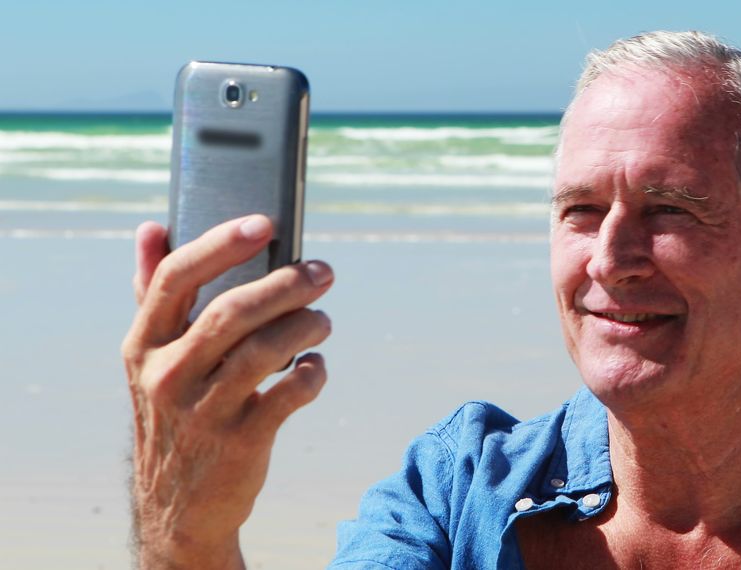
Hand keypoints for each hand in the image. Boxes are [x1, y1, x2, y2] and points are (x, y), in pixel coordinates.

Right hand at [121, 215, 332, 568]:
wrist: (179, 505)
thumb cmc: (175, 410)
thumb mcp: (151, 357)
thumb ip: (152, 292)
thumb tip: (150, 227)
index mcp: (143, 344)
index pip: (176, 278)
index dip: (221, 244)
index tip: (265, 222)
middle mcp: (167, 375)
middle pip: (231, 312)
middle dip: (286, 284)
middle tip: (323, 273)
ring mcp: (203, 412)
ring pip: (264, 351)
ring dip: (306, 326)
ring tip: (323, 320)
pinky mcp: (240, 443)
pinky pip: (288, 397)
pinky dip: (312, 375)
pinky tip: (316, 368)